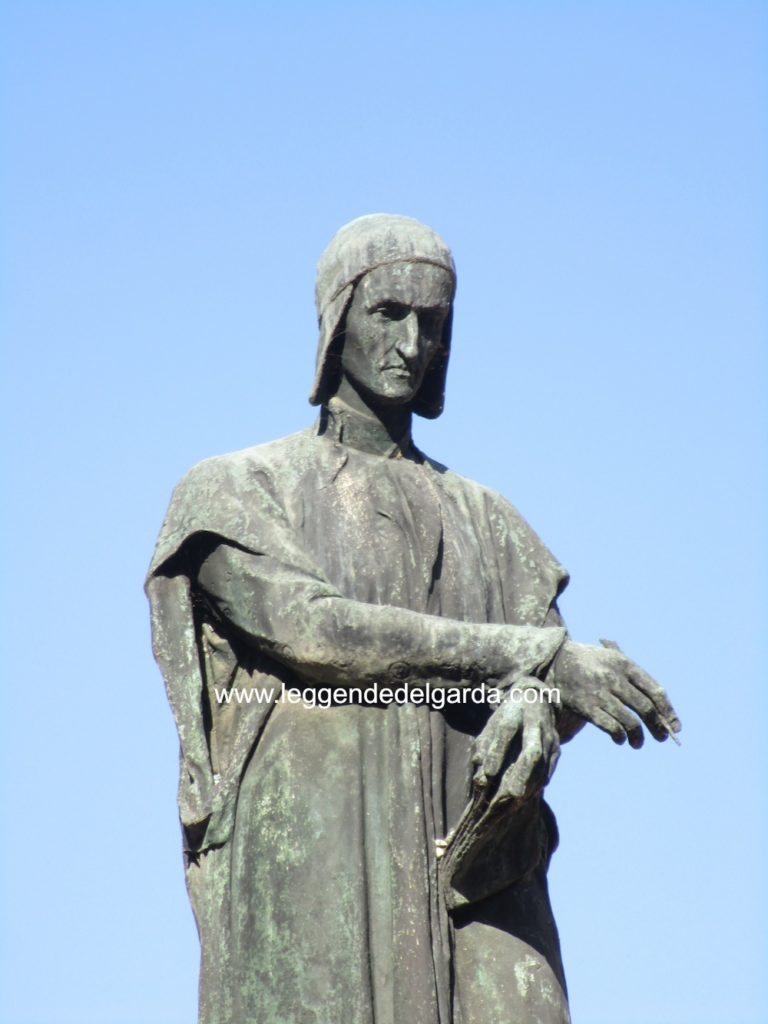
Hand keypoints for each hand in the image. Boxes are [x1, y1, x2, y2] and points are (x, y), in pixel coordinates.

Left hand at [472, 683, 559, 804]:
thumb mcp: (494, 722)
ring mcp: (550, 738)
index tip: (488, 773)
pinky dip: (537, 785)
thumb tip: (478, 766)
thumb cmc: (509, 714)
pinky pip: (549, 770)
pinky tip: (525, 799)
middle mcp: (537, 724)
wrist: (538, 700)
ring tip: (514, 803)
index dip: (497, 751)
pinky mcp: (557, 749)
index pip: (507, 729)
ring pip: (543, 765)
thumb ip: (485, 742)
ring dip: (529, 785)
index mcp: (516, 711)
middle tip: (511, 795)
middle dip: (523, 774)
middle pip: (533, 750)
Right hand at [551, 640, 680, 747]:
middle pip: (646, 708)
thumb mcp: (613, 658)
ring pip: (630, 722)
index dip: (668, 711)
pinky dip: (620, 736)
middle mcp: (614, 678)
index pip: (655, 691)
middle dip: (657, 727)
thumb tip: (661, 711)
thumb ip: (635, 679)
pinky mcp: (586, 706)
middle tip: (661, 738)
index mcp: (625, 664)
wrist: (554, 659)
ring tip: (637, 743)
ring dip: (638, 737)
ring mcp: (599, 693)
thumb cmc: (590, 662)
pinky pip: (611, 727)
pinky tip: (620, 739)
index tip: (675, 726)